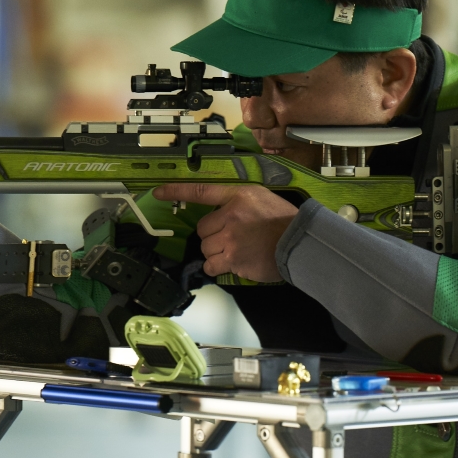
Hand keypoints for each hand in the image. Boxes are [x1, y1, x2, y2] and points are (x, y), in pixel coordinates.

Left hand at [152, 184, 297, 281]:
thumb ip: (236, 201)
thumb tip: (218, 211)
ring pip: (205, 248)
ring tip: (237, 250)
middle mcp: (230, 216)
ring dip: (216, 252)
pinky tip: (232, 262)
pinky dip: (217, 266)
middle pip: (202, 229)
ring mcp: (231, 240)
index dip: (176, 191)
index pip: (199, 191)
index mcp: (236, 196)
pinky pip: (211, 265)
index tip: (157, 192)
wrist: (300, 242)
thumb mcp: (260, 197)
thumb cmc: (283, 220)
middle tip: (233, 236)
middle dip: (213, 235)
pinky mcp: (233, 260)